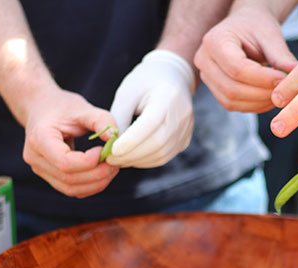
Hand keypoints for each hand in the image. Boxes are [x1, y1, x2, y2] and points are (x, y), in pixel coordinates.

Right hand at [22, 88, 118, 197]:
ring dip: (97, 182)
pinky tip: (103, 172)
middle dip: (98, 174)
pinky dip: (91, 185)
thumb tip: (116, 141)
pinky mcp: (50, 177)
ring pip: (71, 189)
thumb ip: (102, 121)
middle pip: (69, 179)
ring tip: (111, 167)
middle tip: (115, 161)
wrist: (42, 108)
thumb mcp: (83, 108)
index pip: (64, 162)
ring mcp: (40, 170)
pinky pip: (72, 190)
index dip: (89, 161)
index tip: (103, 149)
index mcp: (39, 138)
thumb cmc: (61, 107)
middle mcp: (35, 158)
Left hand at [107, 50, 194, 167]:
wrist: (172, 77)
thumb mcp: (127, 93)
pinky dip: (147, 160)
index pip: (150, 124)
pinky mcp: (185, 139)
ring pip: (162, 154)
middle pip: (157, 143)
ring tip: (119, 159)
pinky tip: (133, 157)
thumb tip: (112, 145)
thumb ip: (119, 118)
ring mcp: (186, 128)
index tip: (112, 150)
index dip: (131, 140)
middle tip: (111, 159)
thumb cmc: (145, 82)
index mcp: (168, 96)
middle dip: (131, 154)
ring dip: (138, 160)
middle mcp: (182, 114)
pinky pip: (165, 156)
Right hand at [194, 3, 297, 112]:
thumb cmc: (256, 27)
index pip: (237, 68)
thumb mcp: (270, 35)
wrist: (244, 28)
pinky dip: (254, 106)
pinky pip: (233, 105)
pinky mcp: (215, 90)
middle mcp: (204, 60)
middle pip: (232, 88)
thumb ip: (281, 56)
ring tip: (279, 95)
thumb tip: (297, 75)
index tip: (284, 80)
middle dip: (261, 94)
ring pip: (231, 101)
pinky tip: (269, 99)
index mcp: (215, 41)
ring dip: (259, 103)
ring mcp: (206, 78)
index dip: (262, 79)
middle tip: (285, 92)